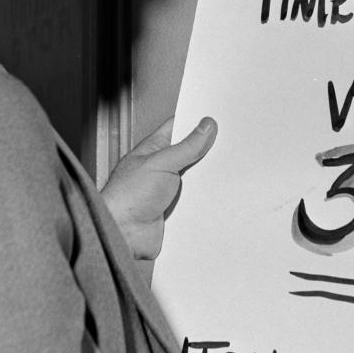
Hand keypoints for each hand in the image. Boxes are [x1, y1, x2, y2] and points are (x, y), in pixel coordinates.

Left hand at [100, 116, 216, 281]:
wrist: (122, 235)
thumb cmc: (127, 197)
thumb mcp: (161, 163)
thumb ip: (186, 146)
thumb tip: (206, 126)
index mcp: (155, 149)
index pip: (179, 127)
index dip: (197, 121)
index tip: (219, 117)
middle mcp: (164, 167)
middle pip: (192, 153)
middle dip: (209, 151)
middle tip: (231, 144)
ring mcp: (171, 188)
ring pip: (198, 177)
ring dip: (209, 177)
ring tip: (230, 169)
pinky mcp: (177, 208)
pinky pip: (198, 200)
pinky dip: (208, 198)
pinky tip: (220, 195)